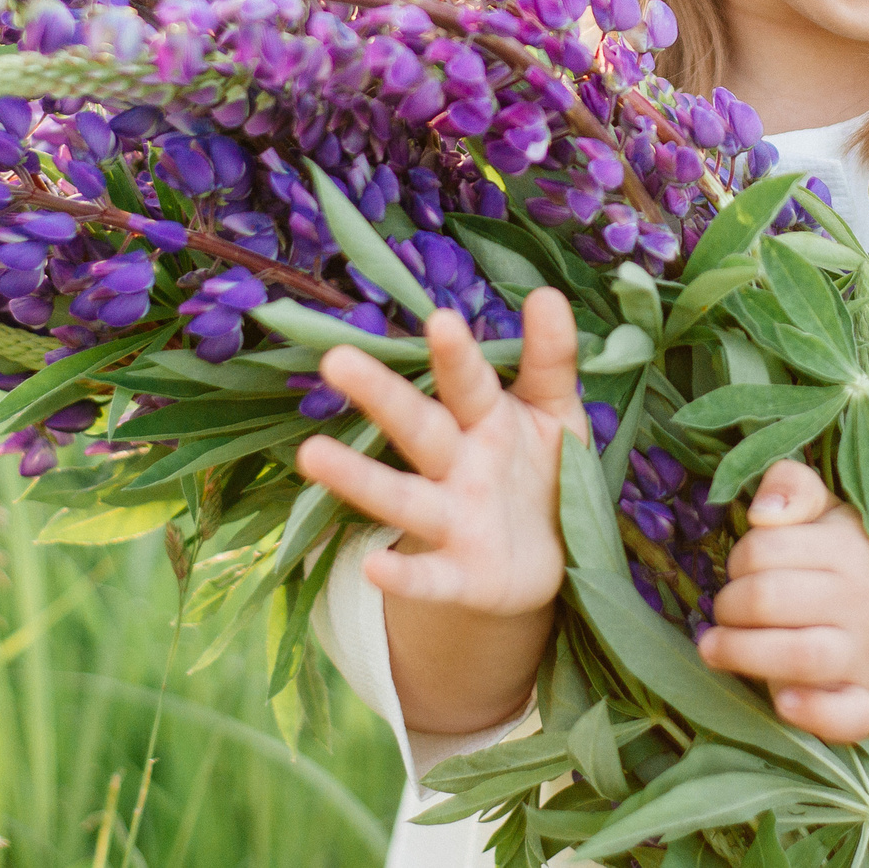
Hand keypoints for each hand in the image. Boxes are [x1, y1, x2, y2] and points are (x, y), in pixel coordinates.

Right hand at [292, 287, 584, 616]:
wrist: (548, 558)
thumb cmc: (543, 468)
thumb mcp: (556, 411)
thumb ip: (552, 359)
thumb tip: (547, 292)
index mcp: (484, 418)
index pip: (466, 381)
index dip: (457, 355)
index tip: (440, 318)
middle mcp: (458, 464)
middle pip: (417, 426)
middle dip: (381, 396)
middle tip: (336, 359)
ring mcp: (453, 519)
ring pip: (403, 497)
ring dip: (358, 479)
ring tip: (311, 455)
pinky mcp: (461, 575)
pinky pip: (430, 577)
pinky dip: (404, 576)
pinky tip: (373, 568)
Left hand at [694, 459, 868, 742]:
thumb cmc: (834, 563)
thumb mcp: (821, 512)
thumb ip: (792, 487)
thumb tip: (765, 512)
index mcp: (850, 546)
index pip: (766, 548)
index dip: (740, 559)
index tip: (743, 569)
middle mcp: (862, 600)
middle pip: (769, 599)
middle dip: (731, 603)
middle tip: (727, 609)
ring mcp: (863, 654)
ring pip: (799, 656)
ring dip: (743, 652)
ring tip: (714, 647)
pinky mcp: (862, 700)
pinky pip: (848, 716)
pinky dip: (814, 713)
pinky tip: (782, 700)